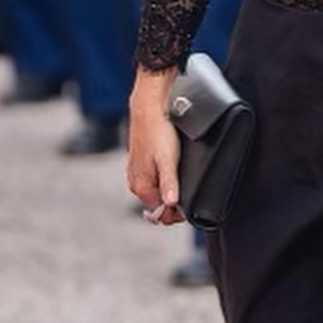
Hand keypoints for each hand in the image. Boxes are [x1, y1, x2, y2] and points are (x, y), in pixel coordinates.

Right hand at [127, 67, 184, 225]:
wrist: (149, 108)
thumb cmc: (158, 132)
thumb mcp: (168, 160)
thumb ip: (169, 183)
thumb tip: (171, 205)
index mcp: (141, 186)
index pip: (159, 213)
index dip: (174, 214)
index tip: (187, 209)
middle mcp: (135, 183)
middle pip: (156, 204)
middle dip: (171, 204)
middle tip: (187, 195)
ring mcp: (136, 173)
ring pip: (154, 192)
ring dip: (167, 192)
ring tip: (180, 181)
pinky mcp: (139, 163)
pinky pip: (152, 180)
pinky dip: (161, 181)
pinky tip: (170, 171)